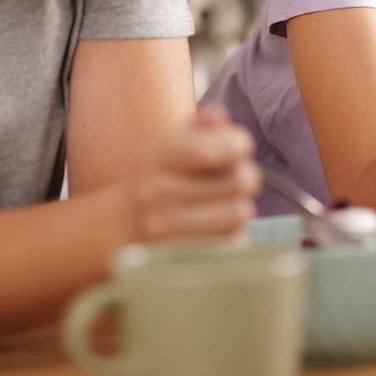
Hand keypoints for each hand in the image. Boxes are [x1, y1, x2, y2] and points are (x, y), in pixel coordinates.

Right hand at [127, 104, 260, 241]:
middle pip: (237, 181)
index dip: (237, 144)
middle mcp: (153, 193)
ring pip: (239, 213)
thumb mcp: (175, 143)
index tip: (239, 147)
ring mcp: (164, 231)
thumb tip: (216, 117)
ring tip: (224, 203)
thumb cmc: (164, 176)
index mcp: (155, 155)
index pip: (207, 150)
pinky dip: (233, 233)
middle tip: (235, 178)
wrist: (129, 224)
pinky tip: (215, 227)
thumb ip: (201, 127)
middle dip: (246, 175)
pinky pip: (233, 241)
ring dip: (240, 206)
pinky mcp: (181, 258)